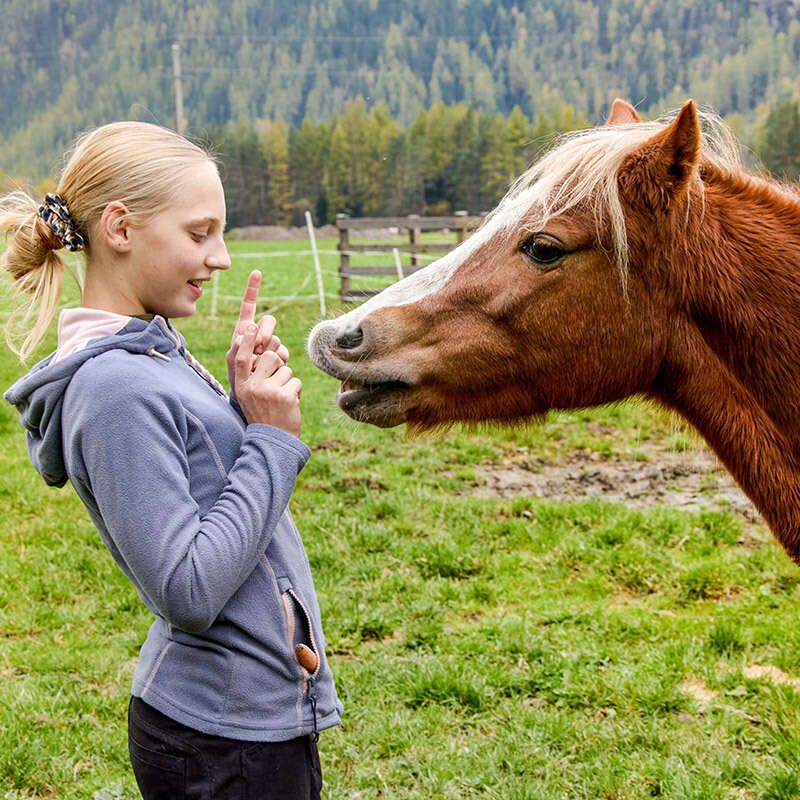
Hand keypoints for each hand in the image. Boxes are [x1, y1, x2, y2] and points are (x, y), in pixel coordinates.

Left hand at [226, 271, 288, 399]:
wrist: (255, 400)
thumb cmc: (239, 382)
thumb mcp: (234, 362)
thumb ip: (241, 344)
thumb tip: (252, 329)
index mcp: (242, 333)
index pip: (248, 308)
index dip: (252, 290)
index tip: (257, 273)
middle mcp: (257, 337)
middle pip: (268, 322)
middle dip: (264, 333)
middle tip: (258, 348)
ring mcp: (270, 347)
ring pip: (277, 339)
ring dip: (270, 352)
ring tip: (260, 367)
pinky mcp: (280, 357)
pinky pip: (284, 352)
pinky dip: (280, 361)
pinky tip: (274, 371)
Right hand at [234, 323, 301, 435]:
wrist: (273, 441)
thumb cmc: (263, 415)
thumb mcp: (250, 396)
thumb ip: (253, 376)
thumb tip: (267, 349)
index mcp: (241, 386)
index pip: (241, 358)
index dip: (246, 341)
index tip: (251, 326)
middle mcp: (252, 387)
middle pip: (269, 356)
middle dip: (278, 364)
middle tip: (277, 381)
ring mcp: (268, 391)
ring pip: (286, 369)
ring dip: (288, 382)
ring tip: (282, 398)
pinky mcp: (284, 396)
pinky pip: (296, 381)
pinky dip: (296, 391)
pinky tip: (289, 404)